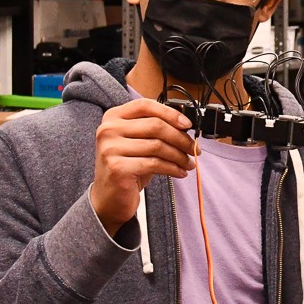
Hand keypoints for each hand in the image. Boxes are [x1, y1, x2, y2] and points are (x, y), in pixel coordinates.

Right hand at [91, 99, 196, 235]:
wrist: (109, 197)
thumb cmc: (128, 167)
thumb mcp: (139, 143)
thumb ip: (155, 130)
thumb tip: (185, 126)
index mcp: (113, 117)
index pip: (145, 105)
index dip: (170, 113)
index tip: (187, 125)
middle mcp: (108, 130)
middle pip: (156, 126)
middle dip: (181, 138)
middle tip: (194, 149)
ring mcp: (110, 148)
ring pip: (158, 145)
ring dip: (180, 156)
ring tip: (189, 163)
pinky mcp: (117, 167)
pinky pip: (155, 164)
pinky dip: (173, 168)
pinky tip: (180, 172)